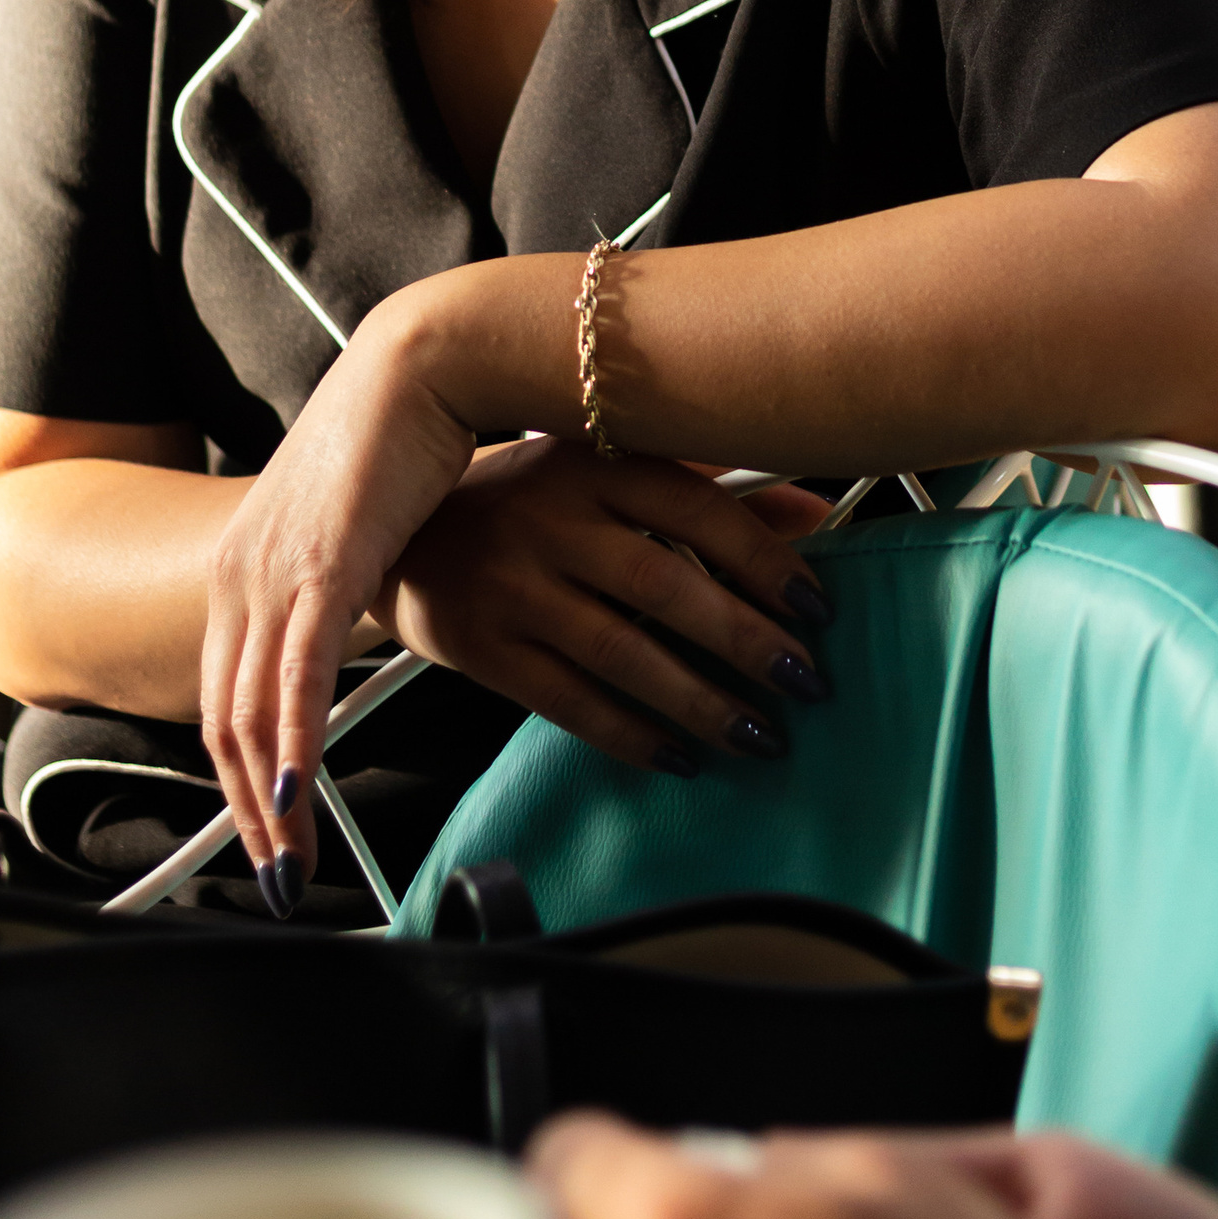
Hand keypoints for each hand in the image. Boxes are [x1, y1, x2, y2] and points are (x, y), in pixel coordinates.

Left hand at [198, 297, 476, 910]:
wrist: (421, 366)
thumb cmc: (402, 441)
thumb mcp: (356, 533)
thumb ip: (341, 585)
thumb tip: (360, 629)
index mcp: (243, 572)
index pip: (224, 703)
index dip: (240, 782)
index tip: (272, 838)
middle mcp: (238, 578)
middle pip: (224, 726)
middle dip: (249, 817)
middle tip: (282, 881)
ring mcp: (271, 575)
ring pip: (251, 717)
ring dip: (270, 805)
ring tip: (294, 868)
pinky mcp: (318, 568)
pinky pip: (294, 679)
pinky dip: (292, 746)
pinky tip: (298, 797)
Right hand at [385, 438, 833, 772]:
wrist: (400, 533)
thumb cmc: (529, 501)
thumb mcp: (609, 473)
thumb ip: (709, 488)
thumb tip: (814, 517)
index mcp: (593, 462)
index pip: (695, 508)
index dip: (764, 559)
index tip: (818, 609)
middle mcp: (549, 518)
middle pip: (663, 585)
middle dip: (745, 640)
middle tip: (806, 681)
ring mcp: (510, 585)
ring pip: (620, 652)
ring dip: (699, 700)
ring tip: (759, 735)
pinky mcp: (480, 647)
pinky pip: (567, 701)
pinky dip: (631, 735)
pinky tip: (682, 756)